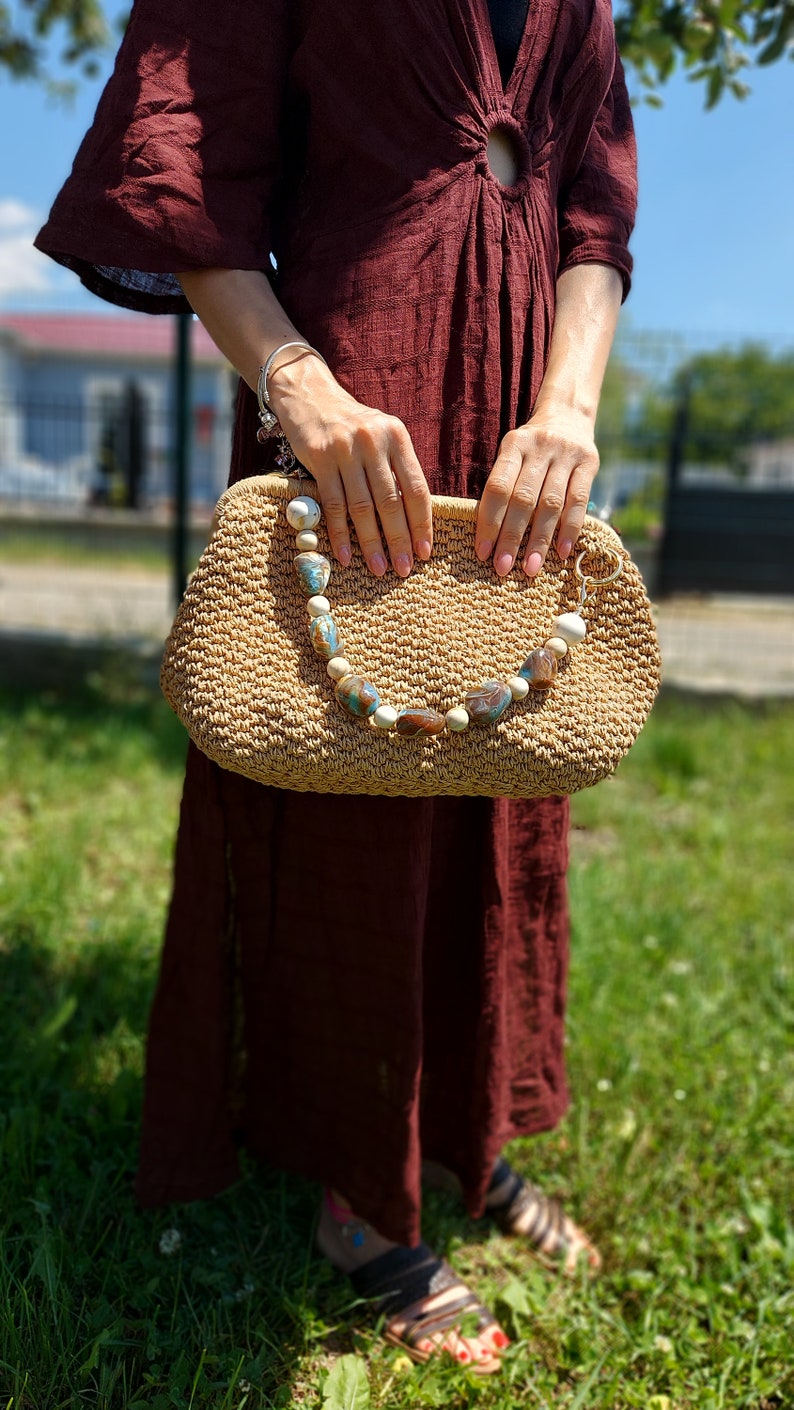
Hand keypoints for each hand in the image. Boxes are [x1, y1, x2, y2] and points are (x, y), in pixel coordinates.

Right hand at [268, 354, 431, 577]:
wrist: (310, 396)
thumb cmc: (352, 425)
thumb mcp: (382, 437)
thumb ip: (397, 469)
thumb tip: (414, 519)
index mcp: (397, 437)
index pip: (416, 488)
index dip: (422, 523)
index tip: (425, 551)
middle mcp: (373, 441)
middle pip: (390, 502)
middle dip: (398, 539)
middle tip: (404, 568)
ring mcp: (345, 449)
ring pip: (361, 507)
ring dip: (370, 543)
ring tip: (378, 568)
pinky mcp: (319, 458)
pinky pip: (333, 504)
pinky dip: (340, 533)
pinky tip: (345, 556)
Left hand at [475, 406, 598, 575]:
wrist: (569, 416)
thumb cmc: (532, 449)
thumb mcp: (513, 454)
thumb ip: (504, 485)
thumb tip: (490, 535)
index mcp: (514, 445)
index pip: (498, 487)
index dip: (489, 521)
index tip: (482, 553)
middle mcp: (540, 448)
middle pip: (523, 499)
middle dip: (511, 537)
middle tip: (503, 568)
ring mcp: (566, 455)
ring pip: (551, 504)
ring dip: (540, 540)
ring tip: (531, 568)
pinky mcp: (589, 463)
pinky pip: (579, 501)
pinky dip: (570, 529)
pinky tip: (563, 553)